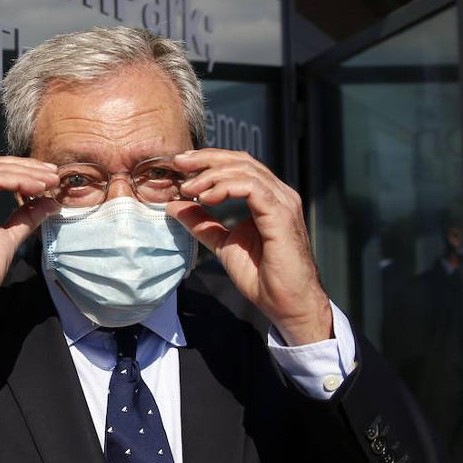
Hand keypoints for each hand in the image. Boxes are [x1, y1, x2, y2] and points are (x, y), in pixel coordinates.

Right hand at [0, 157, 58, 332]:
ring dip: (26, 172)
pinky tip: (37, 188)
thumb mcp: (6, 240)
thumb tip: (47, 202)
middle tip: (54, 173)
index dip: (21, 172)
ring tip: (50, 180)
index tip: (48, 179)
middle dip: (27, 167)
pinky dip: (18, 181)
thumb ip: (24, 218)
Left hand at [168, 149, 331, 345]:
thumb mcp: (223, 244)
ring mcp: (283, 202)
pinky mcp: (282, 214)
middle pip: (241, 160)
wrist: (287, 304)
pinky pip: (252, 187)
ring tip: (189, 188)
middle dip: (206, 159)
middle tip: (179, 164)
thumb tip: (175, 206)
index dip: (208, 161)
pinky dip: (226, 187)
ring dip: (211, 174)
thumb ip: (202, 223)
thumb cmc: (263, 277)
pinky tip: (207, 198)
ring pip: (245, 169)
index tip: (180, 167)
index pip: (238, 165)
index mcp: (267, 198)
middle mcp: (278, 195)